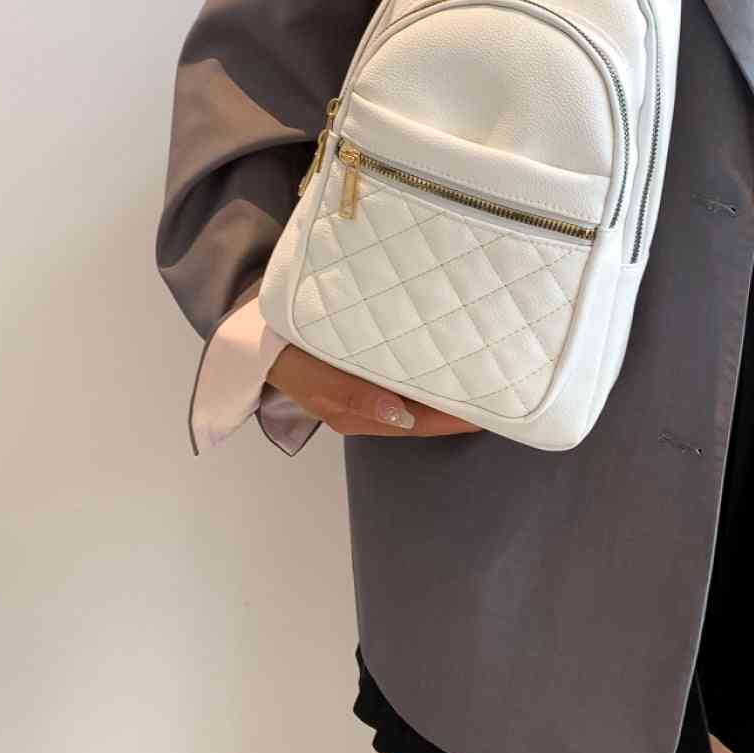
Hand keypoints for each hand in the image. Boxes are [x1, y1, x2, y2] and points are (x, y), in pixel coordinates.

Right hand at [267, 344, 482, 436]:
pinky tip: (447, 352)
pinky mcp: (363, 367)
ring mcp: (366, 388)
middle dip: (459, 403)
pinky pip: (403, 372)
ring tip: (484, 370)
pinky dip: (427, 367)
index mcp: (358, 416)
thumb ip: (352, 394)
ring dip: (445, 384)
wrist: (252, 330)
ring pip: (415, 393)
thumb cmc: (284, 352)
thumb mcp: (313, 376)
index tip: (492, 408)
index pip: (419, 422)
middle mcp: (368, 408)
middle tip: (502, 387)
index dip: (455, 418)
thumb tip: (399, 413)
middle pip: (423, 412)